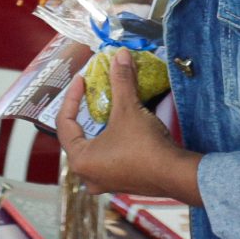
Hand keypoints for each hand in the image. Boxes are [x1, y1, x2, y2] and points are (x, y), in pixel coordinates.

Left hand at [55, 51, 198, 202]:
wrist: (174, 174)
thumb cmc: (144, 145)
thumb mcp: (129, 109)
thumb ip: (121, 81)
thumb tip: (121, 54)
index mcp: (80, 159)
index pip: (64, 123)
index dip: (72, 97)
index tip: (82, 80)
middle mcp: (87, 175)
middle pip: (76, 137)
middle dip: (82, 113)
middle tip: (89, 94)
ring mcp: (103, 182)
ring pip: (92, 149)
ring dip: (96, 128)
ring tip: (102, 108)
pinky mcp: (119, 184)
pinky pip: (105, 158)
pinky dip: (108, 141)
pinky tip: (117, 128)